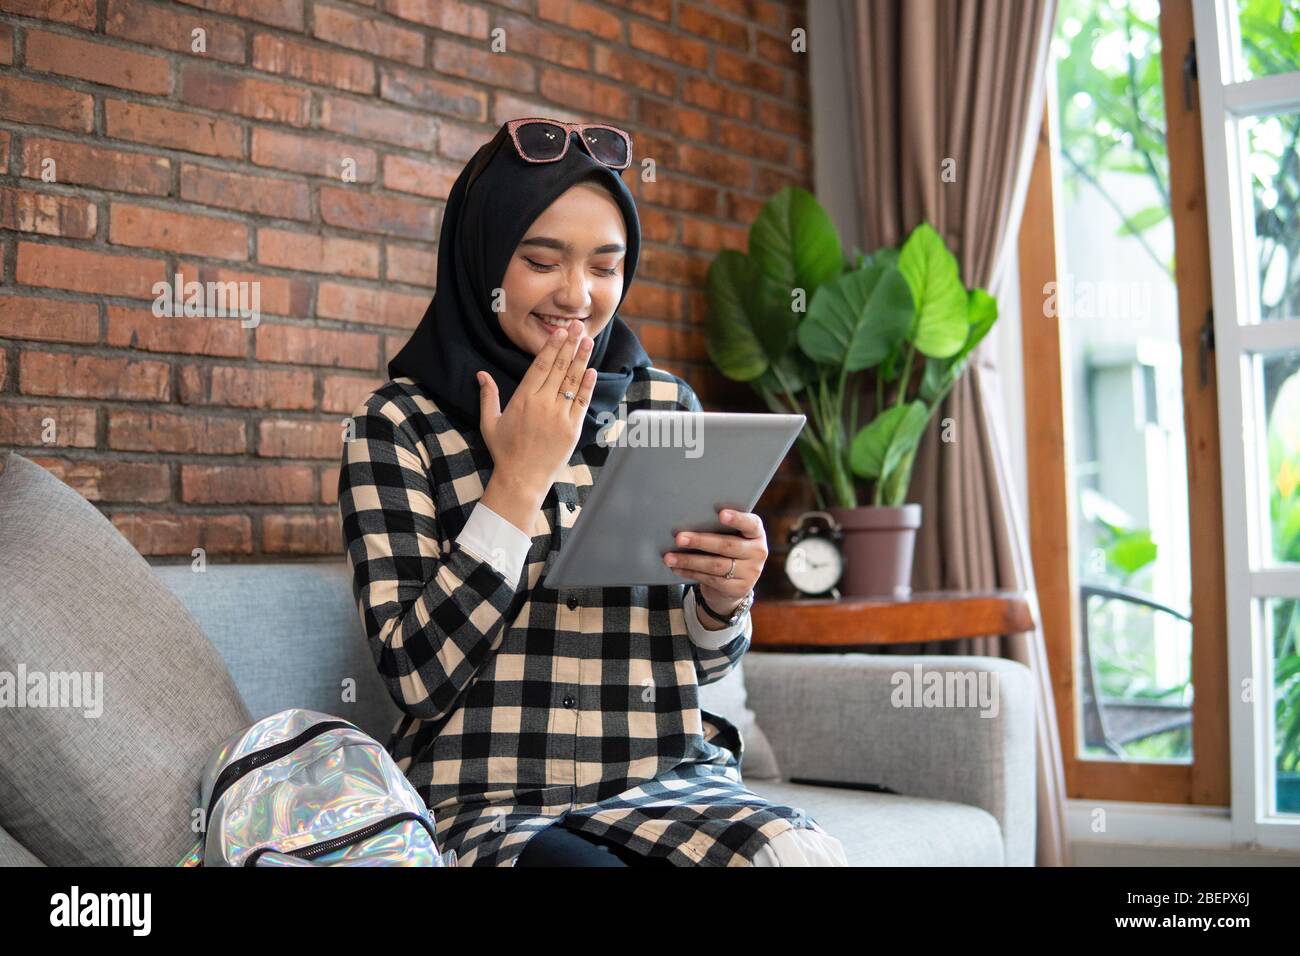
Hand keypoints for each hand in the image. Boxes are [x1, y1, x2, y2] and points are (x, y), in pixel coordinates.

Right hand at [476, 321, 594, 493]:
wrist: (522, 479)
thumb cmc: (505, 451)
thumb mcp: (490, 422)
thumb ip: (488, 396)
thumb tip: (481, 374)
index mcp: (523, 399)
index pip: (541, 366)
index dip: (551, 347)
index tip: (559, 332)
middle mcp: (542, 404)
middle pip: (560, 368)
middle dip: (570, 345)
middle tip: (577, 326)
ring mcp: (560, 416)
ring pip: (573, 382)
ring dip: (581, 359)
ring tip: (588, 340)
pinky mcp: (573, 429)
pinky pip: (583, 402)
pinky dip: (588, 385)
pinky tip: (592, 370)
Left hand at [663, 508, 766, 613]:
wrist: (735, 583)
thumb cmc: (727, 550)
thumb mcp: (731, 537)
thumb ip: (719, 529)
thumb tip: (689, 521)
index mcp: (757, 534)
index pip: (751, 524)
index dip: (737, 519)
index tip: (721, 514)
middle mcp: (758, 553)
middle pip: (727, 546)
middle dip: (700, 541)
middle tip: (679, 538)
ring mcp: (751, 573)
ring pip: (716, 565)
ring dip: (689, 560)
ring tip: (669, 557)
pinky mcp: (739, 589)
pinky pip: (711, 579)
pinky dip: (690, 573)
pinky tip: (677, 568)